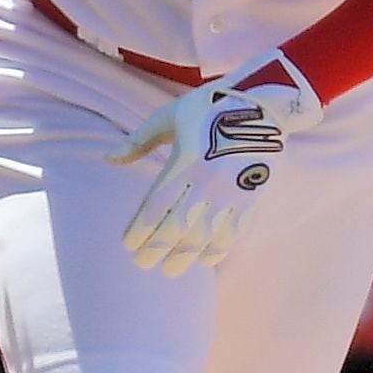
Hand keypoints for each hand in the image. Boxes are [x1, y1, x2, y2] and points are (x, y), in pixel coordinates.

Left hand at [106, 63, 322, 274]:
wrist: (264, 102)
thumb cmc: (209, 106)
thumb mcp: (170, 116)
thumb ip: (139, 140)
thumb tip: (108, 158)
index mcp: (185, 160)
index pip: (157, 205)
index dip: (140, 229)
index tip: (128, 245)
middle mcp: (209, 180)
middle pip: (178, 226)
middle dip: (158, 249)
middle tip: (143, 263)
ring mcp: (233, 191)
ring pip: (206, 234)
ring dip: (185, 257)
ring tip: (170, 270)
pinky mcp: (253, 196)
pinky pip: (235, 231)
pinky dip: (219, 249)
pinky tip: (205, 260)